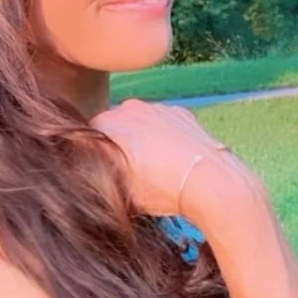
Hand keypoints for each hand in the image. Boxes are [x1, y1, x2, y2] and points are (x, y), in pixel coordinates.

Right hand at [89, 99, 265, 220]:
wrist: (209, 181)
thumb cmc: (160, 189)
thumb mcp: (118, 190)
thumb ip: (98, 174)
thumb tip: (90, 168)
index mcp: (109, 123)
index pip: (89, 135)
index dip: (94, 155)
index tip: (103, 171)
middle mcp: (131, 107)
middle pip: (115, 126)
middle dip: (118, 144)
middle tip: (128, 171)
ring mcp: (158, 107)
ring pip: (140, 123)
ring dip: (141, 139)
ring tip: (153, 167)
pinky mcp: (181, 112)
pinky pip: (163, 123)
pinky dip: (163, 136)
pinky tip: (172, 158)